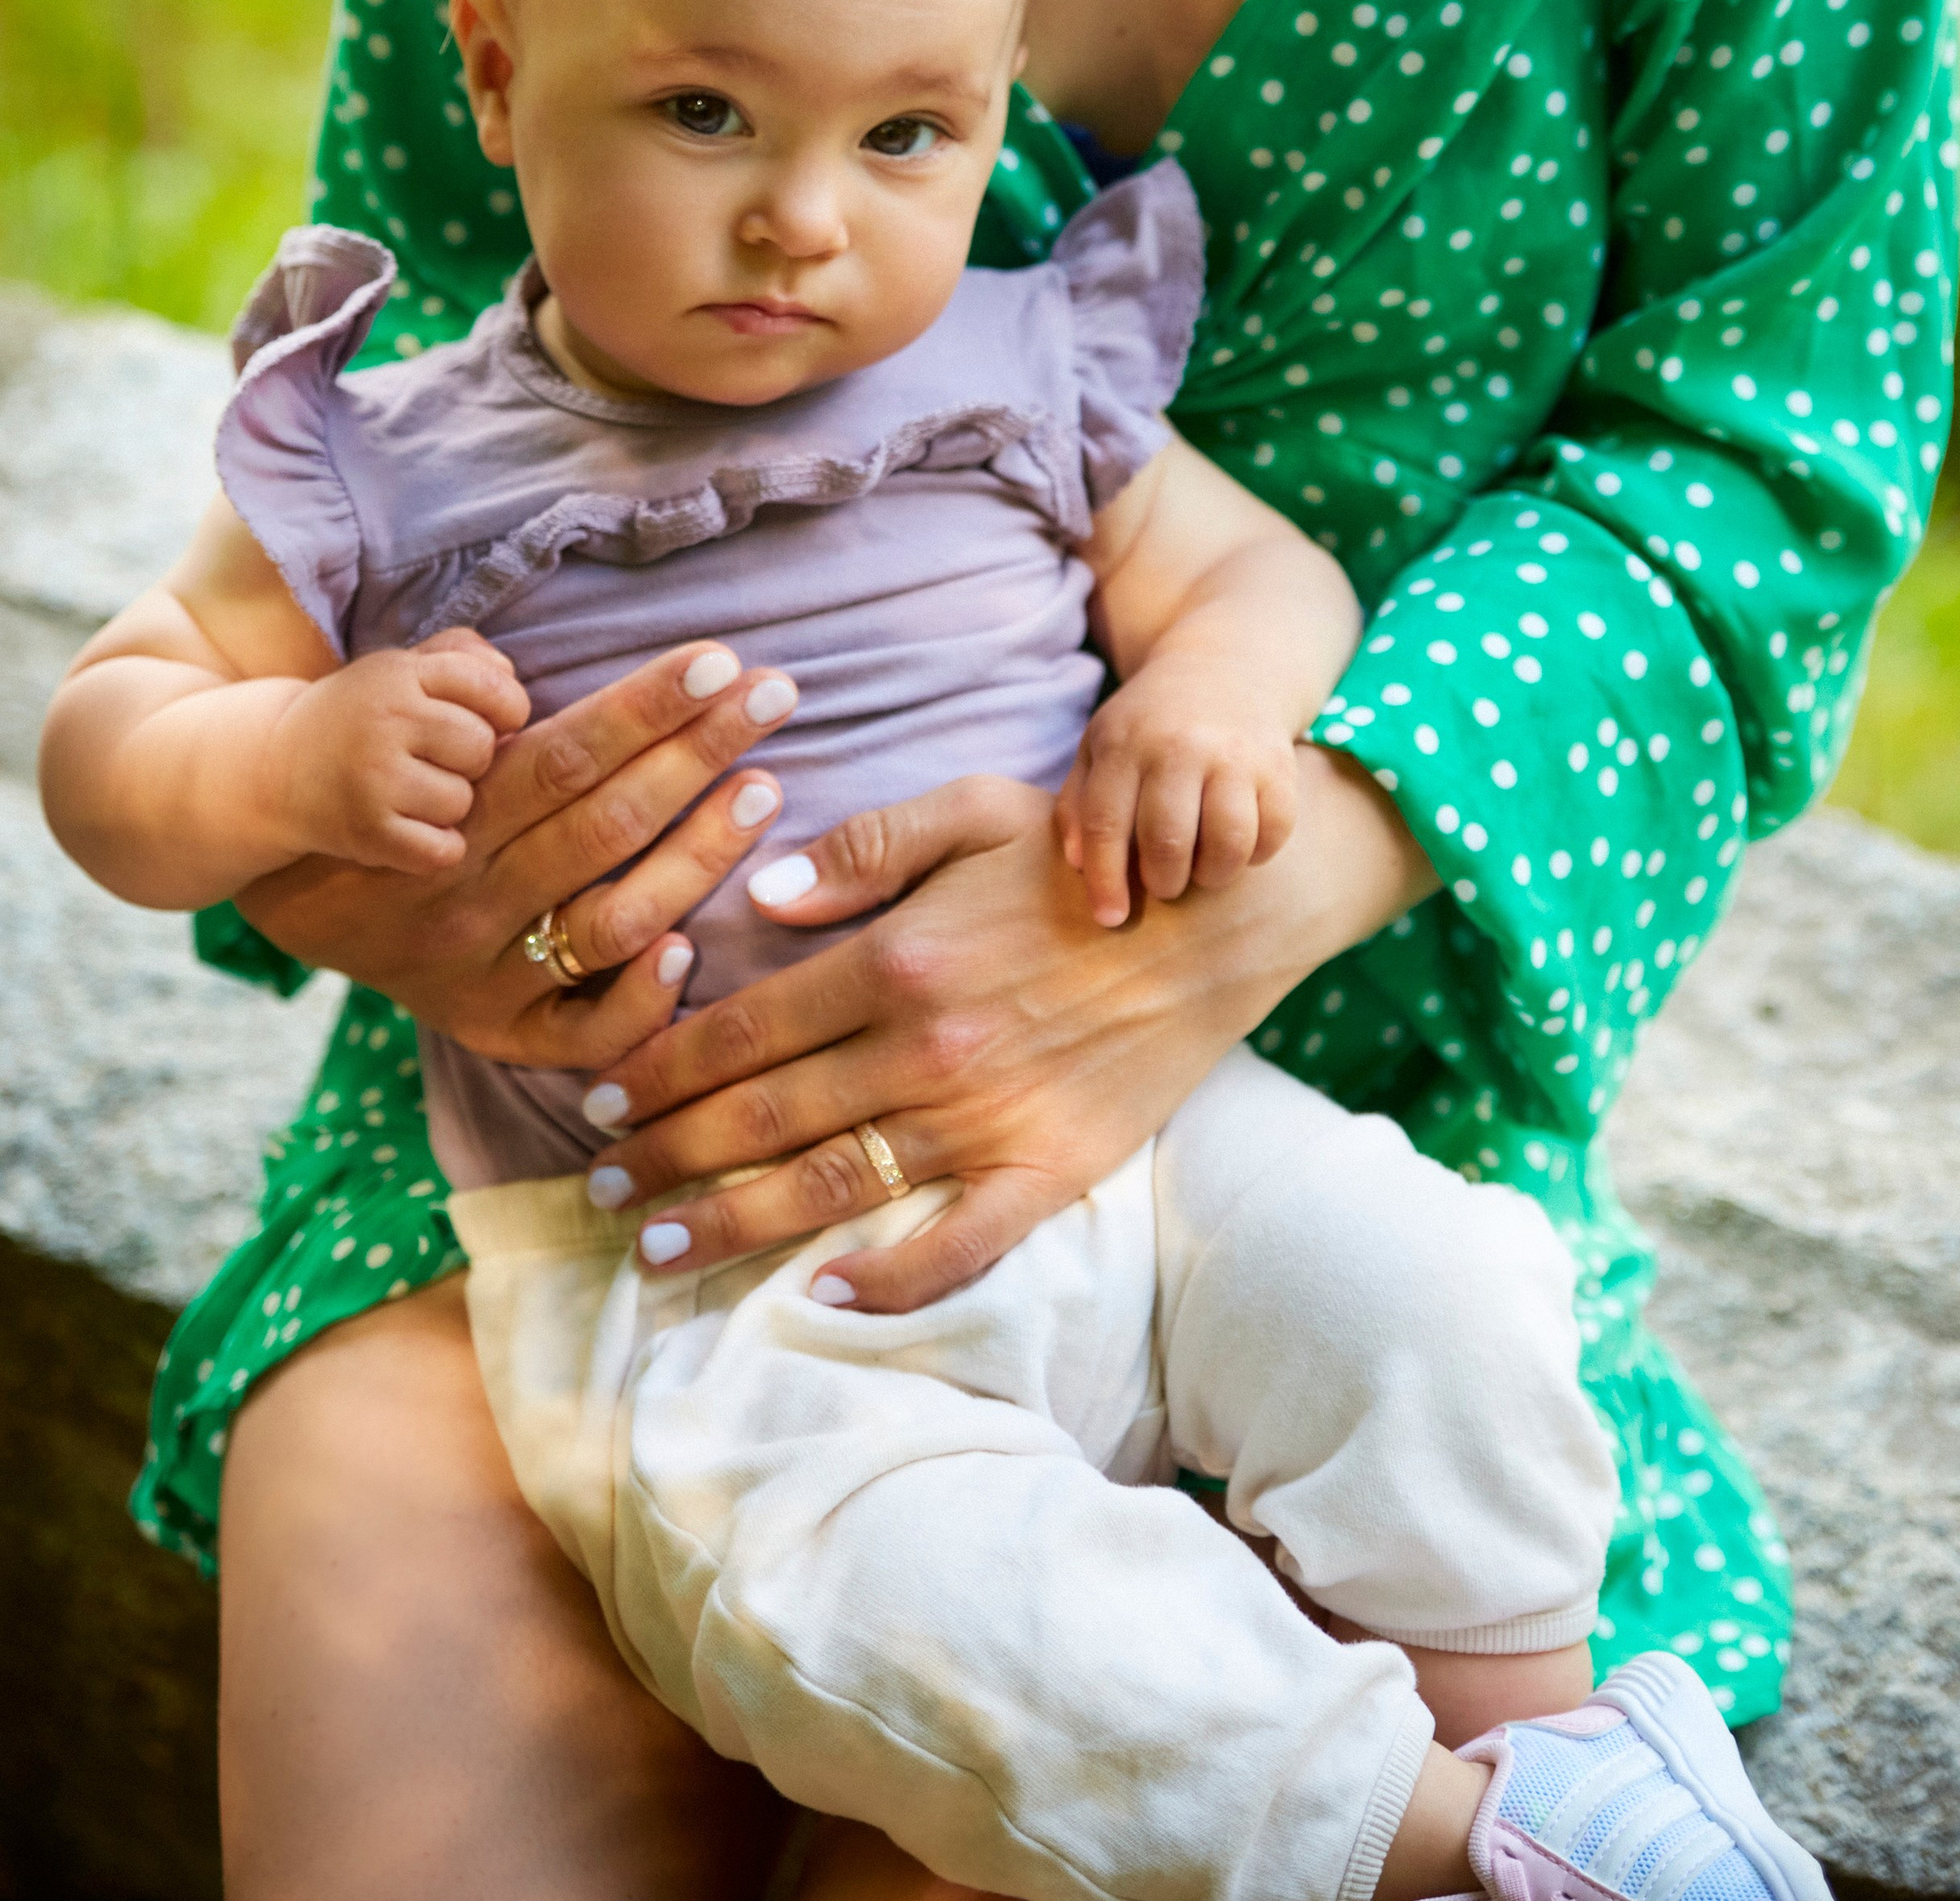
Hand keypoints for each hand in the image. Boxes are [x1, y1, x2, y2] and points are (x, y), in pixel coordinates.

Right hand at [232, 638, 798, 1069]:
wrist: (281, 882)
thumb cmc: (373, 774)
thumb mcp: (394, 714)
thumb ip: (467, 682)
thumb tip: (532, 666)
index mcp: (444, 816)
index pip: (563, 752)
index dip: (645, 705)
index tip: (720, 659)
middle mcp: (465, 896)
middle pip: (602, 823)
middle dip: (699, 751)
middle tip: (776, 697)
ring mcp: (481, 973)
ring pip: (609, 920)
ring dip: (697, 854)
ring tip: (765, 789)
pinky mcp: (493, 1032)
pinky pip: (578, 1034)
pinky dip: (638, 1001)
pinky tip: (692, 948)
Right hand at [258, 637, 528, 875]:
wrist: (274, 770)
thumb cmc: (362, 715)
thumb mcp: (404, 667)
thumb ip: (465, 656)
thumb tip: (509, 677)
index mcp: (400, 674)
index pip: (495, 687)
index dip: (505, 709)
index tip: (485, 720)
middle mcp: (386, 721)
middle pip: (481, 748)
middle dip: (470, 759)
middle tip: (435, 760)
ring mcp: (373, 779)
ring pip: (462, 802)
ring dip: (448, 804)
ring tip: (413, 793)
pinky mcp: (366, 833)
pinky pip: (442, 850)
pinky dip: (437, 848)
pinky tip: (412, 830)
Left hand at [576, 741, 1433, 1311]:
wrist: (1221, 912)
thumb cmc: (1084, 854)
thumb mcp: (971, 808)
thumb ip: (860, 852)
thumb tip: (752, 902)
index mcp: (896, 957)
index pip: (742, 1029)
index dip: (657, 1069)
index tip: (597, 1099)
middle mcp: (927, 1048)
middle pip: (763, 1116)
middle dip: (665, 1157)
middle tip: (599, 1188)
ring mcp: (987, 1118)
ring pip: (830, 1185)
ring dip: (732, 1222)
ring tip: (657, 1247)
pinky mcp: (1047, 1170)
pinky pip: (956, 1246)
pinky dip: (887, 1279)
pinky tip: (820, 1293)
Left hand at [1054, 657, 1298, 926]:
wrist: (1224, 666)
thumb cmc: (1150, 724)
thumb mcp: (1100, 746)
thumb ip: (1079, 804)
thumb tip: (1077, 864)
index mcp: (1125, 743)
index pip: (1105, 824)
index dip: (1105, 881)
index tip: (1110, 918)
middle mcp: (1179, 745)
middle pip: (1168, 841)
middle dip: (1164, 882)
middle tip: (1165, 884)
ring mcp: (1234, 754)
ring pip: (1226, 843)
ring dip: (1211, 875)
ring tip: (1202, 870)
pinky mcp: (1279, 766)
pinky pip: (1272, 834)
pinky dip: (1256, 854)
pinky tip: (1239, 844)